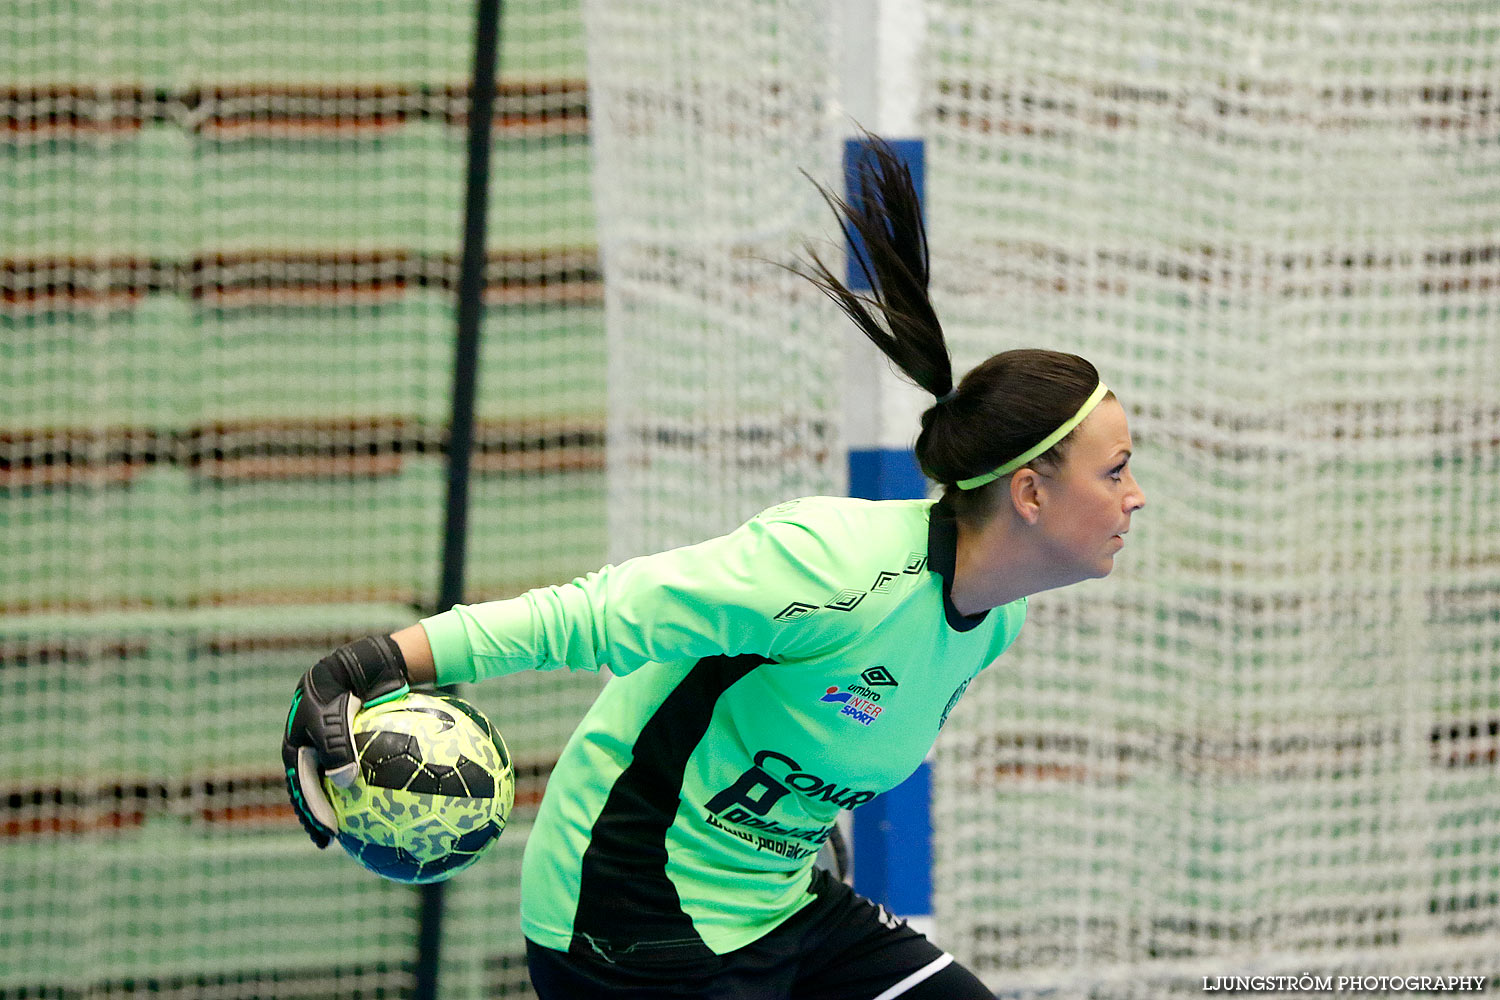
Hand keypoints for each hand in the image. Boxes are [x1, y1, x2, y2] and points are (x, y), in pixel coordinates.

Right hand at [281, 635, 409, 847]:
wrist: (359, 661)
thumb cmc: (343, 689)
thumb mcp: (334, 720)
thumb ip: (338, 752)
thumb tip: (344, 786)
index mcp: (298, 744)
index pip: (301, 787)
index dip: (311, 814)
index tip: (325, 837)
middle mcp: (313, 744)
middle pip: (315, 786)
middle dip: (323, 813)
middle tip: (338, 837)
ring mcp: (332, 739)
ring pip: (336, 775)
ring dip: (344, 799)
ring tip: (361, 823)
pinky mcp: (353, 735)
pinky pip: (361, 762)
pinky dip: (370, 780)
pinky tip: (391, 795)